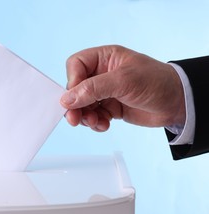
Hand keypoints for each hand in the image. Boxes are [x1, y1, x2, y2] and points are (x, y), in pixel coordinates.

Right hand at [60, 45, 185, 131]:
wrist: (178, 103)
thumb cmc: (157, 82)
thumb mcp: (123, 81)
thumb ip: (93, 89)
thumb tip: (67, 98)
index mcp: (104, 58)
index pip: (76, 65)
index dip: (72, 81)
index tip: (74, 97)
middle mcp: (102, 74)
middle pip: (76, 88)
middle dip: (75, 104)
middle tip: (74, 118)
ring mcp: (106, 92)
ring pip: (83, 104)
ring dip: (85, 116)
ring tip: (94, 122)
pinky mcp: (110, 107)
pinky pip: (94, 115)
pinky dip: (95, 122)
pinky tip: (104, 124)